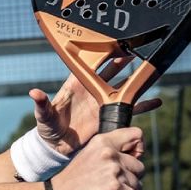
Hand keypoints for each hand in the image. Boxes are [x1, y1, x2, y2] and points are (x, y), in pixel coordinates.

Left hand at [30, 57, 161, 156]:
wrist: (57, 147)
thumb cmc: (47, 128)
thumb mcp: (43, 116)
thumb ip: (41, 104)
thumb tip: (33, 93)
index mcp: (75, 85)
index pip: (88, 64)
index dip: (99, 52)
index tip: (111, 42)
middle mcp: (91, 90)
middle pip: (110, 71)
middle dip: (122, 59)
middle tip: (136, 48)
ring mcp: (101, 102)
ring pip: (122, 87)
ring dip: (135, 79)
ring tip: (150, 70)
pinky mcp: (109, 116)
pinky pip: (129, 109)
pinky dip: (143, 105)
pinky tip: (156, 101)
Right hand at [49, 127, 144, 189]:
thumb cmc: (73, 181)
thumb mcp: (90, 157)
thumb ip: (111, 154)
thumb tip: (139, 157)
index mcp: (102, 141)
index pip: (137, 135)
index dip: (138, 150)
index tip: (129, 162)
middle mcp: (109, 153)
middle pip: (140, 167)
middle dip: (130, 180)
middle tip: (111, 186)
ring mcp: (113, 171)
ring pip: (138, 185)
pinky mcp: (115, 189)